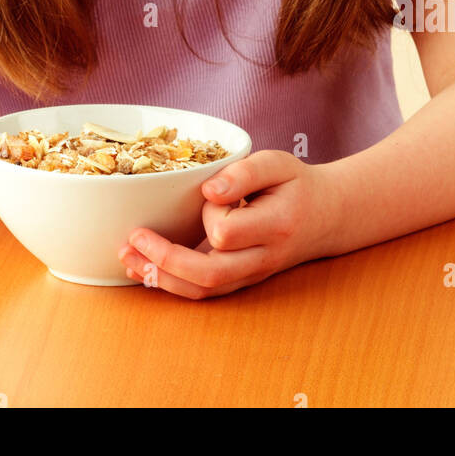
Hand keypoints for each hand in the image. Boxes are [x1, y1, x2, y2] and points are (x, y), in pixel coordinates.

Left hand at [117, 150, 343, 298]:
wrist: (326, 217)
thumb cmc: (298, 185)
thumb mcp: (278, 164)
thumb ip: (244, 173)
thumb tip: (208, 190)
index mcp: (274, 226)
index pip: (227, 231)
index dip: (210, 213)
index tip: (209, 191)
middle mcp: (262, 259)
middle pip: (210, 274)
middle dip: (164, 261)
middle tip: (133, 239)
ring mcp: (251, 275)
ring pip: (204, 291)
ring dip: (161, 278)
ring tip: (127, 257)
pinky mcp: (240, 280)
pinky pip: (204, 291)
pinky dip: (171, 284)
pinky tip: (145, 269)